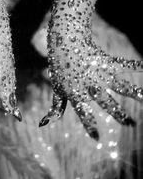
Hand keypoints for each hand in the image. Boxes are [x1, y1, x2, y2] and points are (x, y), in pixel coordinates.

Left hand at [39, 16, 142, 140]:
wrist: (65, 41)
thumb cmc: (60, 67)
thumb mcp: (57, 88)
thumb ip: (56, 107)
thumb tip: (45, 124)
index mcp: (76, 93)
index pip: (83, 112)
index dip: (89, 125)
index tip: (97, 137)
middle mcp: (90, 85)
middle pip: (107, 102)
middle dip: (119, 114)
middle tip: (130, 124)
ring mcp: (100, 74)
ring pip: (120, 86)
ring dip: (135, 94)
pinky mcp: (107, 62)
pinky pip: (124, 66)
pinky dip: (138, 67)